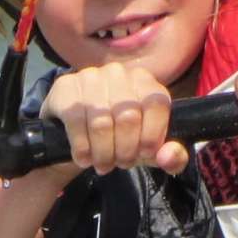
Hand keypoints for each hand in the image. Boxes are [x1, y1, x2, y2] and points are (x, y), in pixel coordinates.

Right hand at [42, 63, 188, 174]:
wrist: (77, 134)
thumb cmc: (120, 140)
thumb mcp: (149, 151)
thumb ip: (171, 156)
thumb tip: (168, 156)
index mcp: (146, 82)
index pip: (157, 103)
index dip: (152, 135)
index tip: (144, 155)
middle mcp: (119, 73)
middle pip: (128, 117)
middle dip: (125, 150)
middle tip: (120, 164)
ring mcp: (91, 76)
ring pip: (101, 123)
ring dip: (103, 153)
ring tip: (103, 164)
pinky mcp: (66, 87)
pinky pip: (76, 121)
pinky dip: (82, 148)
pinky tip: (83, 158)